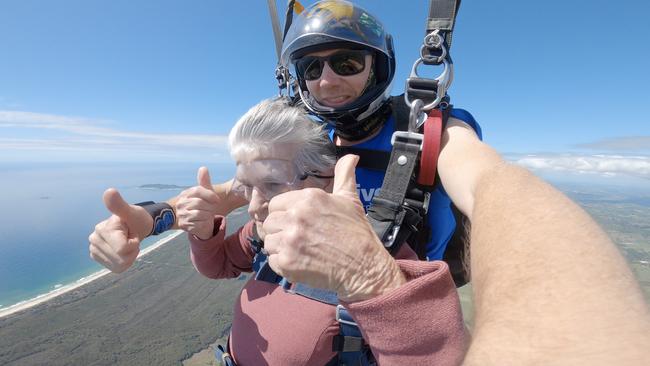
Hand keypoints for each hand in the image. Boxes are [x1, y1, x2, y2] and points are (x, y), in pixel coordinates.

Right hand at [88, 188, 152, 272]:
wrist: (137, 226)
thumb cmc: (136, 218)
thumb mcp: (131, 212)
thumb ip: (120, 205)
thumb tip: (109, 192)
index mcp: (101, 229)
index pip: (123, 249)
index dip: (133, 243)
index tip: (132, 233)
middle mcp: (94, 240)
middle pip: (121, 258)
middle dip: (132, 250)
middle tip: (130, 237)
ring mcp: (94, 250)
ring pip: (119, 265)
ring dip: (129, 256)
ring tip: (127, 242)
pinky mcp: (99, 259)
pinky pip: (117, 269)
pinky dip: (125, 262)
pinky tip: (124, 251)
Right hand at [176, 167, 221, 239]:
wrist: (202, 224)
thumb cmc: (205, 206)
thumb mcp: (206, 193)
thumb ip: (205, 181)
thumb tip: (203, 168)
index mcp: (186, 194)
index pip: (198, 190)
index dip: (210, 195)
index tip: (217, 200)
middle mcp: (181, 204)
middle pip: (199, 203)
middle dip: (209, 207)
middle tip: (211, 210)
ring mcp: (181, 215)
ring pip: (199, 213)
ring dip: (208, 215)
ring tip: (207, 215)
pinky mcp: (184, 226)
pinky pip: (199, 223)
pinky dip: (205, 223)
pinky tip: (204, 222)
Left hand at [262, 155, 405, 301]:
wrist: (364, 268)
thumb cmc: (357, 233)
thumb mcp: (350, 199)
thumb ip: (344, 175)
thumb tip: (351, 156)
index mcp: (308, 198)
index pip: (275, 204)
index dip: (284, 214)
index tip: (297, 223)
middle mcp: (296, 216)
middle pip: (269, 223)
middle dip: (280, 231)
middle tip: (299, 240)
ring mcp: (289, 240)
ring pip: (268, 242)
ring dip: (280, 249)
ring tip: (300, 252)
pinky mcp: (286, 262)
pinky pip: (271, 261)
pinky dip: (283, 265)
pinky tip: (301, 264)